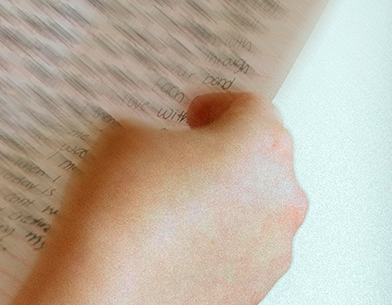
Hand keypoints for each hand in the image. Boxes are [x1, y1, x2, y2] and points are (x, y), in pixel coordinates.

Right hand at [14, 93, 307, 304]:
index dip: (217, 106)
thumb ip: (158, 131)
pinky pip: (241, 251)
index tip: (197, 114)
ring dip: (221, 201)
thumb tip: (161, 145)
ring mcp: (272, 250)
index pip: (252, 107)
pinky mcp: (254, 288)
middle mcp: (281, 199)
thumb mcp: (125, 137)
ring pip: (254, 210)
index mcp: (260, 147)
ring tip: (166, 204)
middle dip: (223, 155)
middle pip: (262, 161)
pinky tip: (170, 240)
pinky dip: (215, 242)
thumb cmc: (122, 217)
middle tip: (179, 156)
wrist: (109, 290)